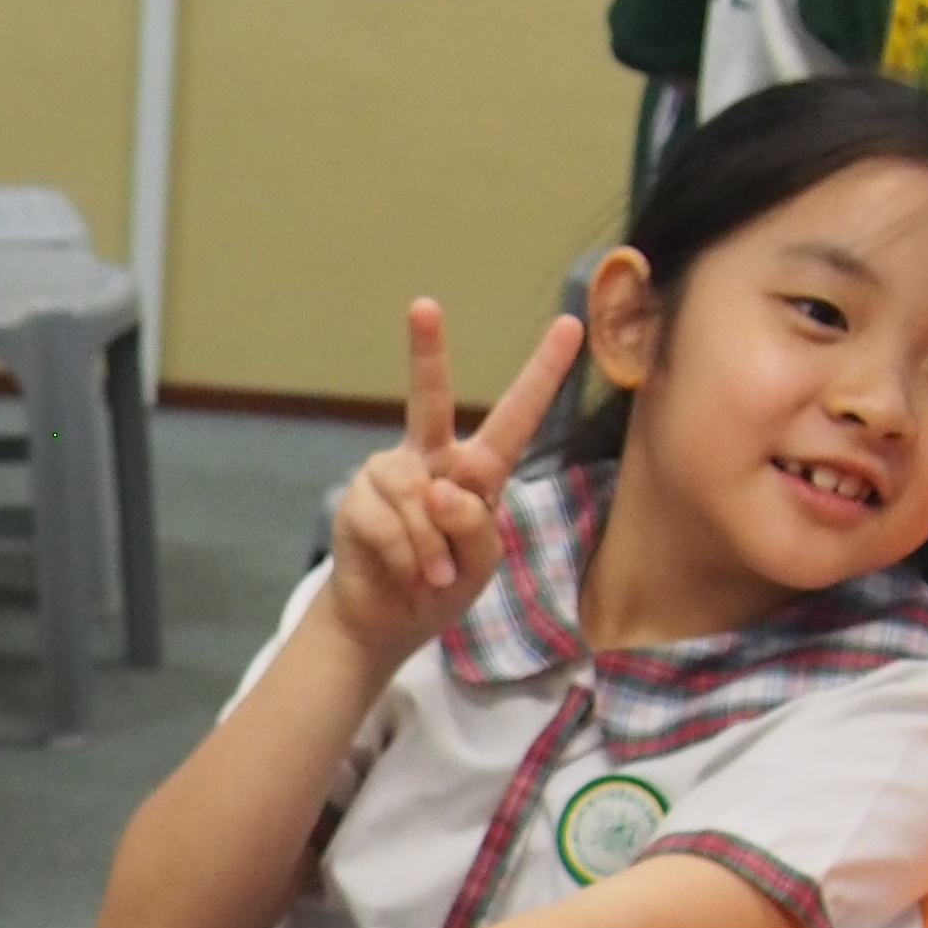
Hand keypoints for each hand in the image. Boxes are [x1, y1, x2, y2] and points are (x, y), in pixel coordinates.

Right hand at [318, 298, 585, 669]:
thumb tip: (440, 489)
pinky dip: (407, 557)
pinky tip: (408, 573)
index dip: (542, 373)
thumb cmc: (443, 585)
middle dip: (425, 351)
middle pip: (430, 399)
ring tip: (432, 574)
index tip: (570, 326)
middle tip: (424, 305)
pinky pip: (391, 523)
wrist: (386, 621)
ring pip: (419, 496)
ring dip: (432, 547)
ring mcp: (390, 476)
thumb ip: (477, 526)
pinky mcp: (357, 501)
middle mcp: (431, 459)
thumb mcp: (482, 565)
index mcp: (477, 469)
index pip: (514, 416)